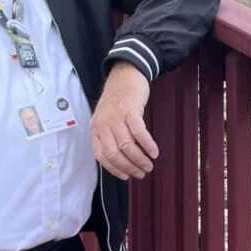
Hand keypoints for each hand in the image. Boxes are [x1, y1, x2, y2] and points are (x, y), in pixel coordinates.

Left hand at [91, 61, 158, 179]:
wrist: (124, 74)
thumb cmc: (118, 99)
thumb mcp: (106, 118)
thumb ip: (109, 136)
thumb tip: (120, 159)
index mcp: (96, 129)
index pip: (102, 156)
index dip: (115, 169)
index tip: (127, 176)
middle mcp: (103, 124)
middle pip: (115, 154)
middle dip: (130, 167)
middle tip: (142, 173)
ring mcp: (116, 117)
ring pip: (127, 145)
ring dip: (140, 159)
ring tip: (150, 165)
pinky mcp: (130, 110)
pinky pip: (139, 132)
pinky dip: (147, 144)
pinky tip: (154, 151)